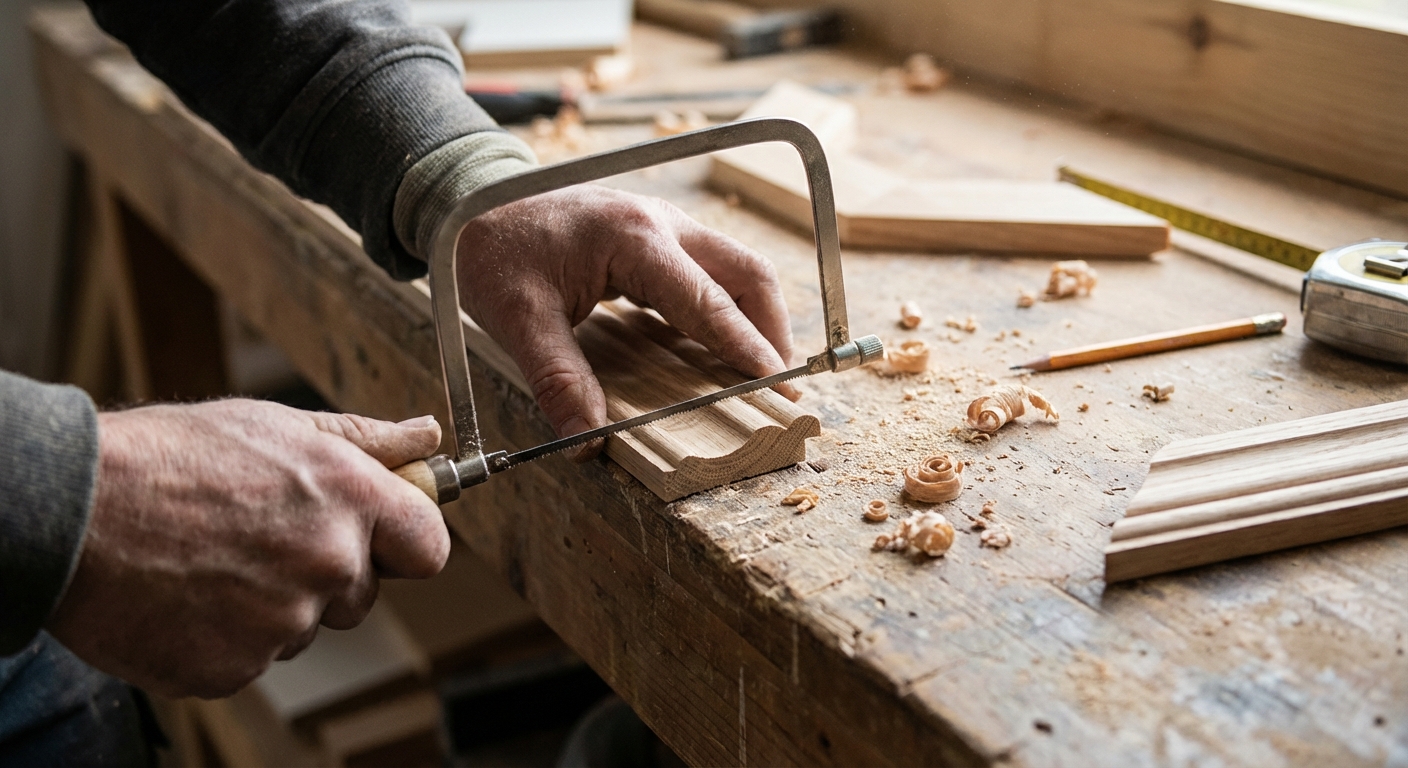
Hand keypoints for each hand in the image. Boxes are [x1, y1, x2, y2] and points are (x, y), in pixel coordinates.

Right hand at [46, 399, 448, 698]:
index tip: (383, 538)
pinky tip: (189, 595)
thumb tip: (426, 436)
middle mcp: (328, 563)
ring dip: (273, 606)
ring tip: (213, 559)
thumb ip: (365, 440)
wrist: (72, 511)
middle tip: (261, 538)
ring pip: (304, 628)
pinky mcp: (234, 669)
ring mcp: (283, 623)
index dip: (405, 543)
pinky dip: (225, 638)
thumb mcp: (277, 426)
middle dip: (327, 573)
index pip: (429, 547)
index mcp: (350, 498)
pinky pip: (252, 660)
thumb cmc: (171, 458)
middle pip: (362, 595)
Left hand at [457, 186, 795, 457]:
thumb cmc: (492, 248)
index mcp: (634, 238)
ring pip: (735, 269)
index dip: (746, 346)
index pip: (708, 300)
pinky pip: (708, 272)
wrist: (471, 199)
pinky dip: (726, 310)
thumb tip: (587, 441)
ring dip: (755, 318)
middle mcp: (661, 223)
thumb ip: (557, 379)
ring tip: (762, 372)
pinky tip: (719, 348)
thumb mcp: (517, 318)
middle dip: (772, 329)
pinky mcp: (653, 237)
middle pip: (746, 272)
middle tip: (781, 385)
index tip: (777, 384)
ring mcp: (662, 225)